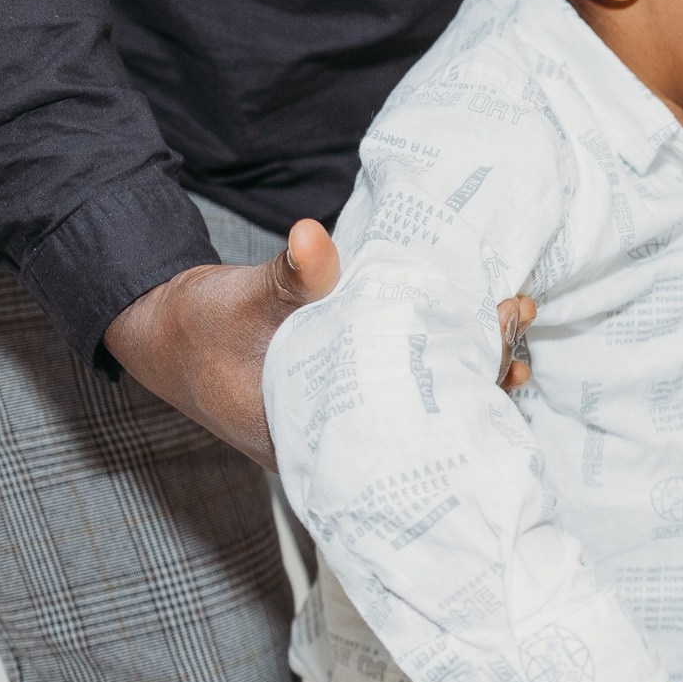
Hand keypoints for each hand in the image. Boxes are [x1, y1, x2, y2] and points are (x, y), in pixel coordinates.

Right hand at [104, 218, 537, 468]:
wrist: (167, 336)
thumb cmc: (198, 329)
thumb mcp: (238, 301)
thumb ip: (287, 279)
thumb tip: (311, 240)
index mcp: (314, 441)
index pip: (407, 435)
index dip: (460, 406)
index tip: (503, 365)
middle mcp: (337, 441)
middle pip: (424, 420)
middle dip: (476, 379)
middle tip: (515, 331)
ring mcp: (343, 420)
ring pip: (418, 401)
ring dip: (466, 367)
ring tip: (513, 330)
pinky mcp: (345, 391)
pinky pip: (402, 382)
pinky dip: (438, 359)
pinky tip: (476, 336)